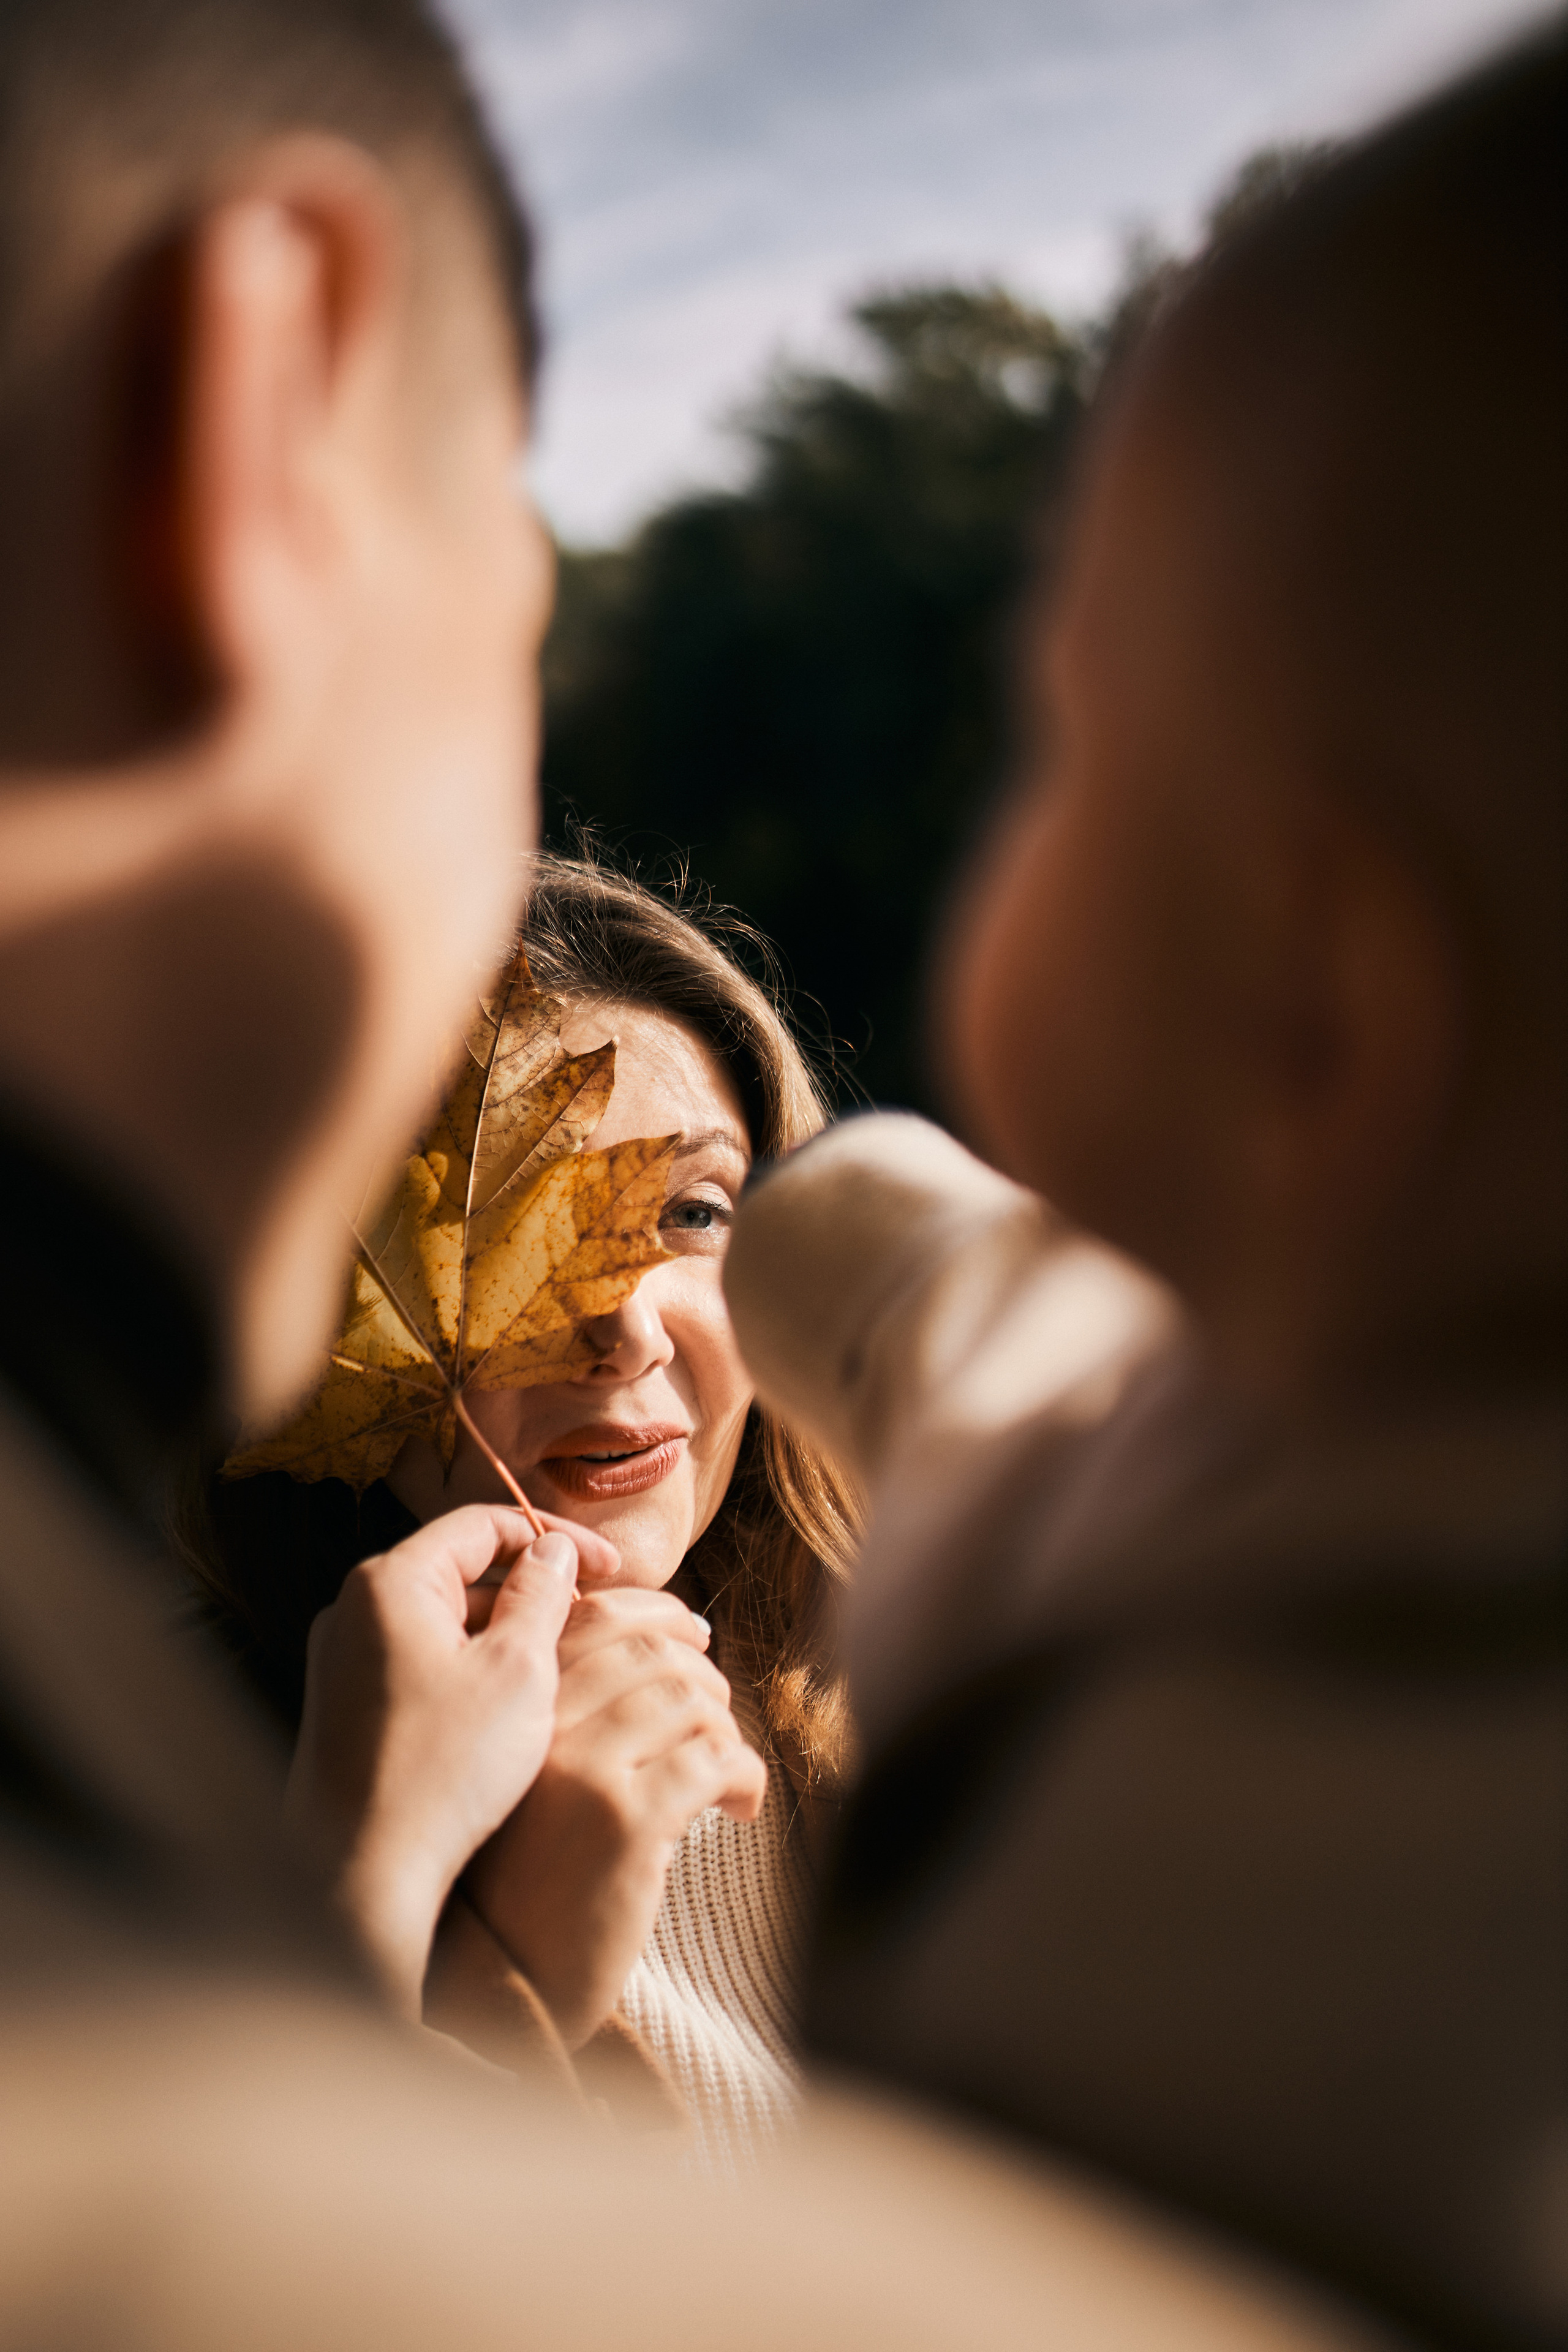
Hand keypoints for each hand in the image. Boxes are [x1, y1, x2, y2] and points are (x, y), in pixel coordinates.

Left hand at [286, 1504, 619, 2015]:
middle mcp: (354, 1611)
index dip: (556, 1538)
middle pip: (461, 1570)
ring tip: (564, 1670)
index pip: (483, 1524)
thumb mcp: (519, 1671)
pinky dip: (471, 1671)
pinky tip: (513, 1711)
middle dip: (532, 1590)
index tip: (611, 1567)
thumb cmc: (442, 1772)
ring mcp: (343, 1662)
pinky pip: (420, 1665)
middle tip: (596, 1621)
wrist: (363, 1876)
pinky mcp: (347, 1710)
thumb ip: (541, 1597)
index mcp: (390, 1583)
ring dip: (504, 1635)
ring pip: (443, 1622)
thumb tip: (552, 1552)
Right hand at [465, 1585, 767, 2050]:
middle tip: (717, 1713)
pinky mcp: (628, 1822)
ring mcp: (584, 1770)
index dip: (659, 1613)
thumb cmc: (523, 1874)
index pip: (596, 1614)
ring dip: (724, 1726)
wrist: (502, 1980)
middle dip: (702, 1670)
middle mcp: (542, 1726)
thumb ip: (572, 1712)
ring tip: (724, 1769)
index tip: (694, 1635)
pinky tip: (738, 1807)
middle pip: (650, 1648)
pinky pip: (715, 1761)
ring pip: (689, 1699)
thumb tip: (664, 1646)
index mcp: (517, 1707)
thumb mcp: (531, 1776)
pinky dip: (744, 1776)